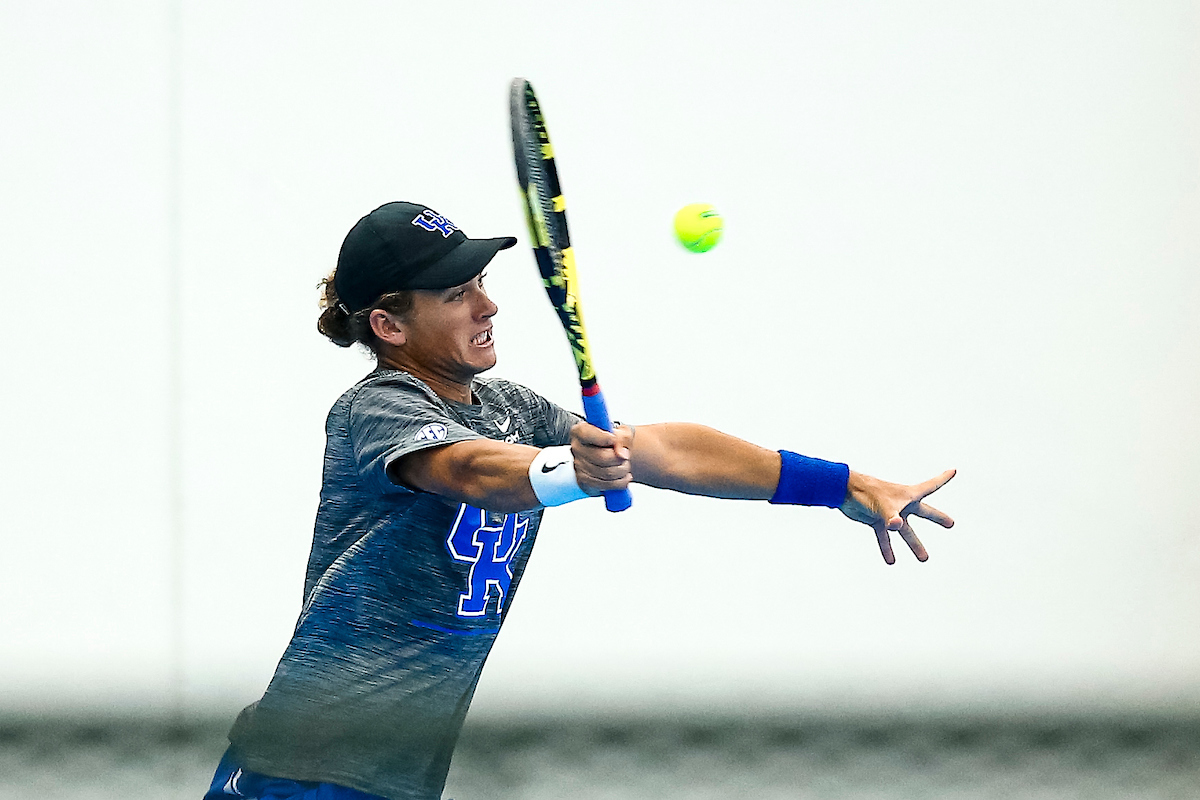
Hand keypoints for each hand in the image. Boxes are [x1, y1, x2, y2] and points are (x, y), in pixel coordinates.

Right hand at [569, 422, 633, 496]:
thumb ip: (622, 439)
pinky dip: (619, 483)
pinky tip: (623, 477)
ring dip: (622, 471)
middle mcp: (576, 448)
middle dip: (620, 459)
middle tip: (626, 457)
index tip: (614, 440)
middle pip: (601, 457)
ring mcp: (578, 466)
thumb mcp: (621, 432)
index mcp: (580, 431)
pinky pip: (605, 485)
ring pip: (605, 473)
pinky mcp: (584, 482)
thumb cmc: (614, 440)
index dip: (603, 438)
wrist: (613, 454)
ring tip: (625, 466)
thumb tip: (621, 454)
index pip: (588, 434)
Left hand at [838, 469, 955, 563]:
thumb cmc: (866, 492)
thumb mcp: (882, 506)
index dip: (943, 478)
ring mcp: (890, 512)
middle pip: (924, 512)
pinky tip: (891, 560)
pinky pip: (885, 537)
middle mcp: (901, 503)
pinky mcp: (877, 520)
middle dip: (937, 518)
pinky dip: (886, 548)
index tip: (953, 471)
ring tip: (924, 558)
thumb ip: (891, 517)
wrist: (844, 492)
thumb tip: (897, 525)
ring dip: (914, 544)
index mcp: (907, 495)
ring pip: (905, 531)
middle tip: (951, 524)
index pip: (930, 486)